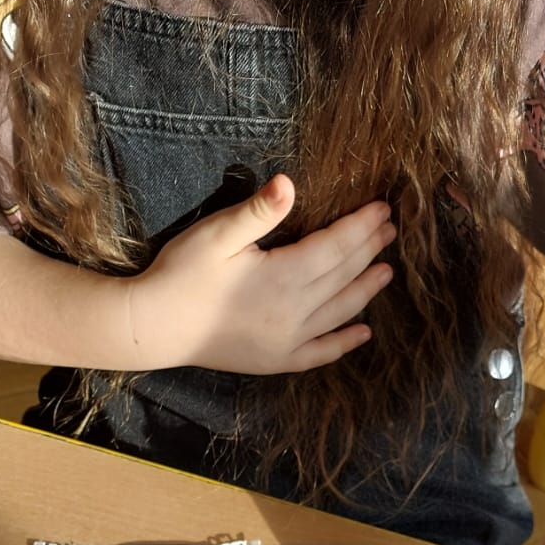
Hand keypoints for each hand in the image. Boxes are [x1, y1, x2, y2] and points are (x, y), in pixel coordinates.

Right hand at [129, 174, 394, 373]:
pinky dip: (344, 343)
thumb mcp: (215, 235)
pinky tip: (363, 333)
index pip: (336, 247)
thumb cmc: (180, 274)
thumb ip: (257, 212)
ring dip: (366, 291)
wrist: (153, 328)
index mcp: (283, 277)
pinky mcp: (275, 361)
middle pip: (342, 276)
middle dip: (369, 251)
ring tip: (387, 272)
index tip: (382, 210)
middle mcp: (294, 312)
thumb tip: (289, 183)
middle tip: (391, 230)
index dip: (361, 227)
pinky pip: (320, 353)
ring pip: (339, 312)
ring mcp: (287, 341)